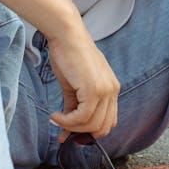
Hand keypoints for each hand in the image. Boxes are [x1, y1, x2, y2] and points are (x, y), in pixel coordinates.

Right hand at [47, 16, 119, 141]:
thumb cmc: (68, 55)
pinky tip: (55, 115)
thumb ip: (74, 107)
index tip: (71, 133)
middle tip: (62, 129)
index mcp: (111, 88)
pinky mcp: (94, 90)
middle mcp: (113, 90)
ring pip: (92, 125)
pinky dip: (67, 121)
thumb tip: (65, 129)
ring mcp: (105, 91)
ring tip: (56, 119)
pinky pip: (82, 117)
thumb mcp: (74, 86)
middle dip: (81, 133)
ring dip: (71, 127)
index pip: (109, 121)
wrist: (66, 36)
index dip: (90, 131)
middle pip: (102, 128)